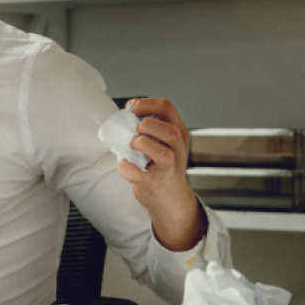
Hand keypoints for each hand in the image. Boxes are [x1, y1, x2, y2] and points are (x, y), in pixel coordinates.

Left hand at [117, 98, 206, 250]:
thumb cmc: (163, 166)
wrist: (171, 200)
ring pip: (160, 152)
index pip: (167, 107)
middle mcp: (178, 151)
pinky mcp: (153, 184)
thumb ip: (152, 126)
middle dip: (147, 125)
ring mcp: (168, 169)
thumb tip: (128, 110)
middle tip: (135, 131)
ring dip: (139, 143)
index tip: (132, 109)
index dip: (145, 104)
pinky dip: (124, 165)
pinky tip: (125, 163)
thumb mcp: (167, 143)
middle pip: (169, 131)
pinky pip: (135, 172)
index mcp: (180, 134)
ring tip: (132, 146)